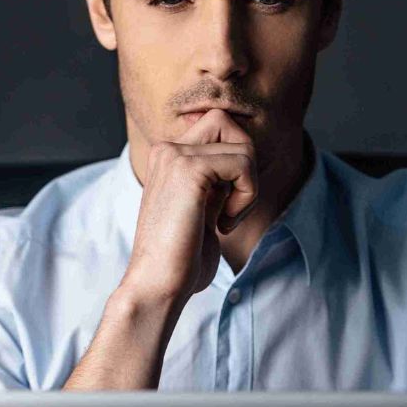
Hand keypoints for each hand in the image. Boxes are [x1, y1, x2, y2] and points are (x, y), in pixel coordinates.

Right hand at [121, 108, 257, 302]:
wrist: (157, 284)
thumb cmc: (180, 257)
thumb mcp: (203, 208)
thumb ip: (217, 180)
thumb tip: (246, 158)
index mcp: (168, 157)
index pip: (218, 127)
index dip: (235, 161)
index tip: (226, 203)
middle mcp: (167, 150)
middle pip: (227, 123)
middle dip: (245, 162)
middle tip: (233, 204)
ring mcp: (175, 155)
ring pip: (242, 145)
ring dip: (248, 186)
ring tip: (227, 218)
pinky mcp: (188, 168)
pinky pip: (243, 164)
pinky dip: (246, 196)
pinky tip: (224, 224)